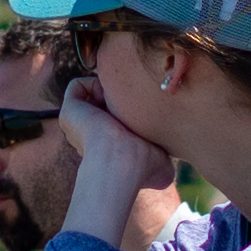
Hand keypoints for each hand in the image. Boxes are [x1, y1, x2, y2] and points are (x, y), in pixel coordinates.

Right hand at [61, 82, 188, 250]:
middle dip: (120, 94)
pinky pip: (78, 86)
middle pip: (104, 102)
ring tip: (121, 94)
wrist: (121, 162)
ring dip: (107, 88)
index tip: (148, 105)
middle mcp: (90, 134)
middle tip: (135, 93)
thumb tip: (181, 151)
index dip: (134, 108)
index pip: (119, 119)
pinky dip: (94, 83)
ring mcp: (77, 122)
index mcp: (108, 145)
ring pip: (92, 93)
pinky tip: (108, 93)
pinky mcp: (69, 111)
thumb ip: (170, 154)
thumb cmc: (144, 166)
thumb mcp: (164, 164)